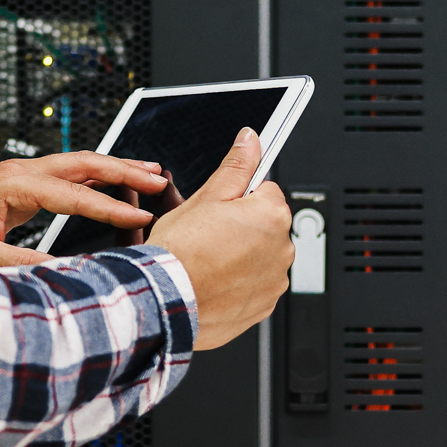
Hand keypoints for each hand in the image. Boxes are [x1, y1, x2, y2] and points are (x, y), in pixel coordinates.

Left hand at [0, 152, 170, 266]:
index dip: (110, 207)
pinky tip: (110, 183)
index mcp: (11, 184)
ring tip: (149, 173)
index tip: (140, 217)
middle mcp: (18, 171)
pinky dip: (94, 177)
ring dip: (113, 168)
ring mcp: (18, 173)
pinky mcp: (16, 183)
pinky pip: (64, 174)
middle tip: (160, 180)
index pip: (73, 195)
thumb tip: (68, 271)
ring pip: (76, 164)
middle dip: (124, 169)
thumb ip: (23, 263)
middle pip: (83, 163)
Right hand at [150, 128, 292, 351]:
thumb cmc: (180, 252)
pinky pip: (256, 285)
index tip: (222, 207)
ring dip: (242, 255)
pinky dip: (240, 283)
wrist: (164, 302)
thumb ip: (236, 165)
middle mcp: (282, 249)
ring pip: (261, 255)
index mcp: (272, 215)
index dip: (238, 196)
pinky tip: (215, 280)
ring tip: (210, 259)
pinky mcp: (264, 306)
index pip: (266, 189)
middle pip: (265, 224)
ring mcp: (274, 281)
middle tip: (210, 234)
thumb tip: (251, 139)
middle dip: (242, 225)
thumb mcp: (206, 197)